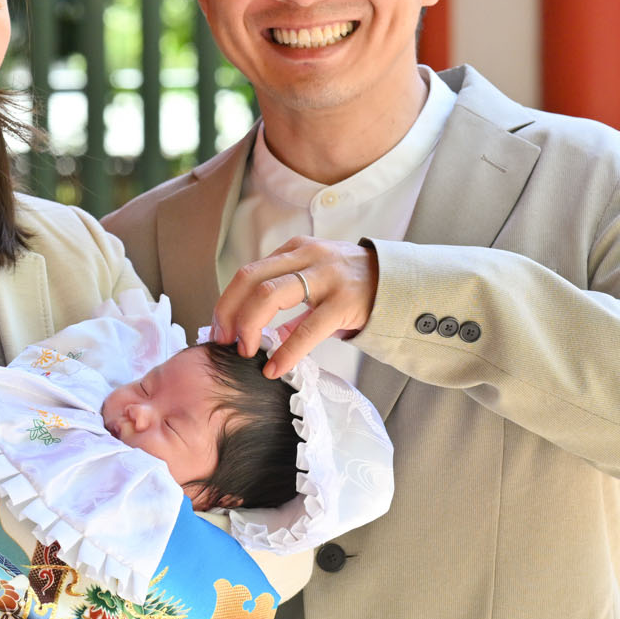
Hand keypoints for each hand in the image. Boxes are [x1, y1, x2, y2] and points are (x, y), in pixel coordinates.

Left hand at [210, 237, 378, 379]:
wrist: (401, 284)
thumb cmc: (352, 285)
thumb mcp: (316, 279)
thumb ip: (287, 300)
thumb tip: (261, 334)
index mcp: (294, 250)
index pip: (247, 273)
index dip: (226, 302)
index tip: (219, 329)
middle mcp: (306, 256)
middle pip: (249, 279)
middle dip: (229, 312)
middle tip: (224, 341)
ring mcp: (325, 277)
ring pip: (269, 295)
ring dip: (249, 326)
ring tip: (245, 351)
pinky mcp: (343, 302)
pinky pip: (306, 328)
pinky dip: (286, 351)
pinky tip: (276, 368)